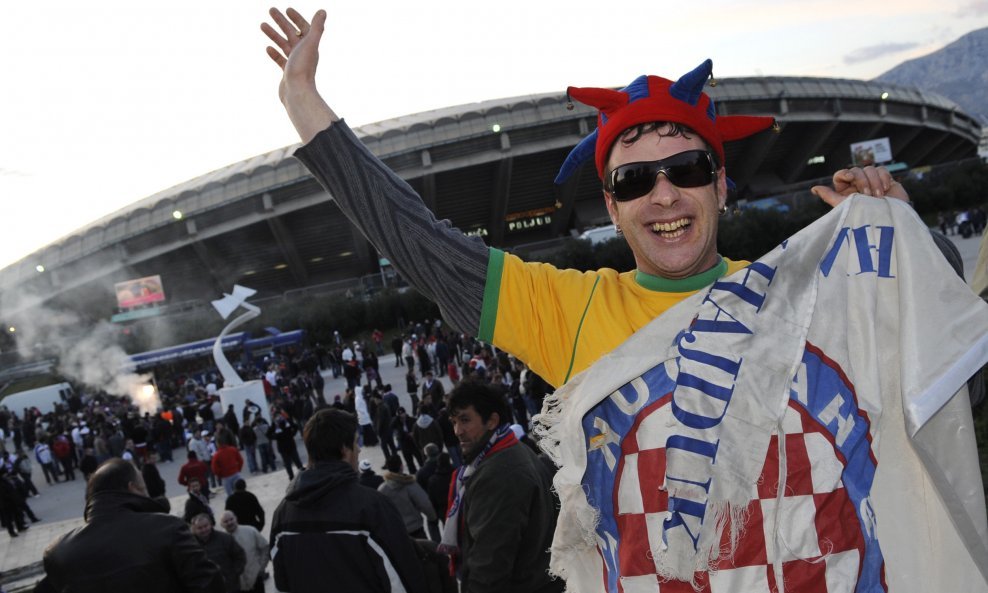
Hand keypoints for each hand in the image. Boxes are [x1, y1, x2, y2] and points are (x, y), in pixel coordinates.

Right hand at [261, 8, 336, 142]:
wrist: (297, 93)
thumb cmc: (302, 68)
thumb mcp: (309, 43)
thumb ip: (316, 27)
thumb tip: (323, 11)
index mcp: (310, 46)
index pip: (304, 27)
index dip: (297, 18)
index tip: (287, 9)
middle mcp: (304, 54)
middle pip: (292, 33)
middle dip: (282, 21)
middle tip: (270, 10)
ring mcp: (295, 64)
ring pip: (284, 45)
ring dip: (274, 34)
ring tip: (262, 24)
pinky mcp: (288, 73)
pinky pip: (281, 60)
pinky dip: (275, 53)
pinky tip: (268, 48)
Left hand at [811, 166, 909, 207]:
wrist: (889, 222)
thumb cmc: (864, 216)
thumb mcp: (845, 206)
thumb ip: (830, 197)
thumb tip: (814, 189)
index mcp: (845, 191)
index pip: (840, 175)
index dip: (844, 173)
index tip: (850, 177)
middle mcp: (857, 185)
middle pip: (855, 170)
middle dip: (862, 181)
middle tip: (867, 195)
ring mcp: (872, 182)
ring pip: (869, 169)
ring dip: (873, 182)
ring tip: (878, 197)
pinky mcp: (885, 180)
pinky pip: (882, 170)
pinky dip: (883, 178)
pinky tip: (885, 190)